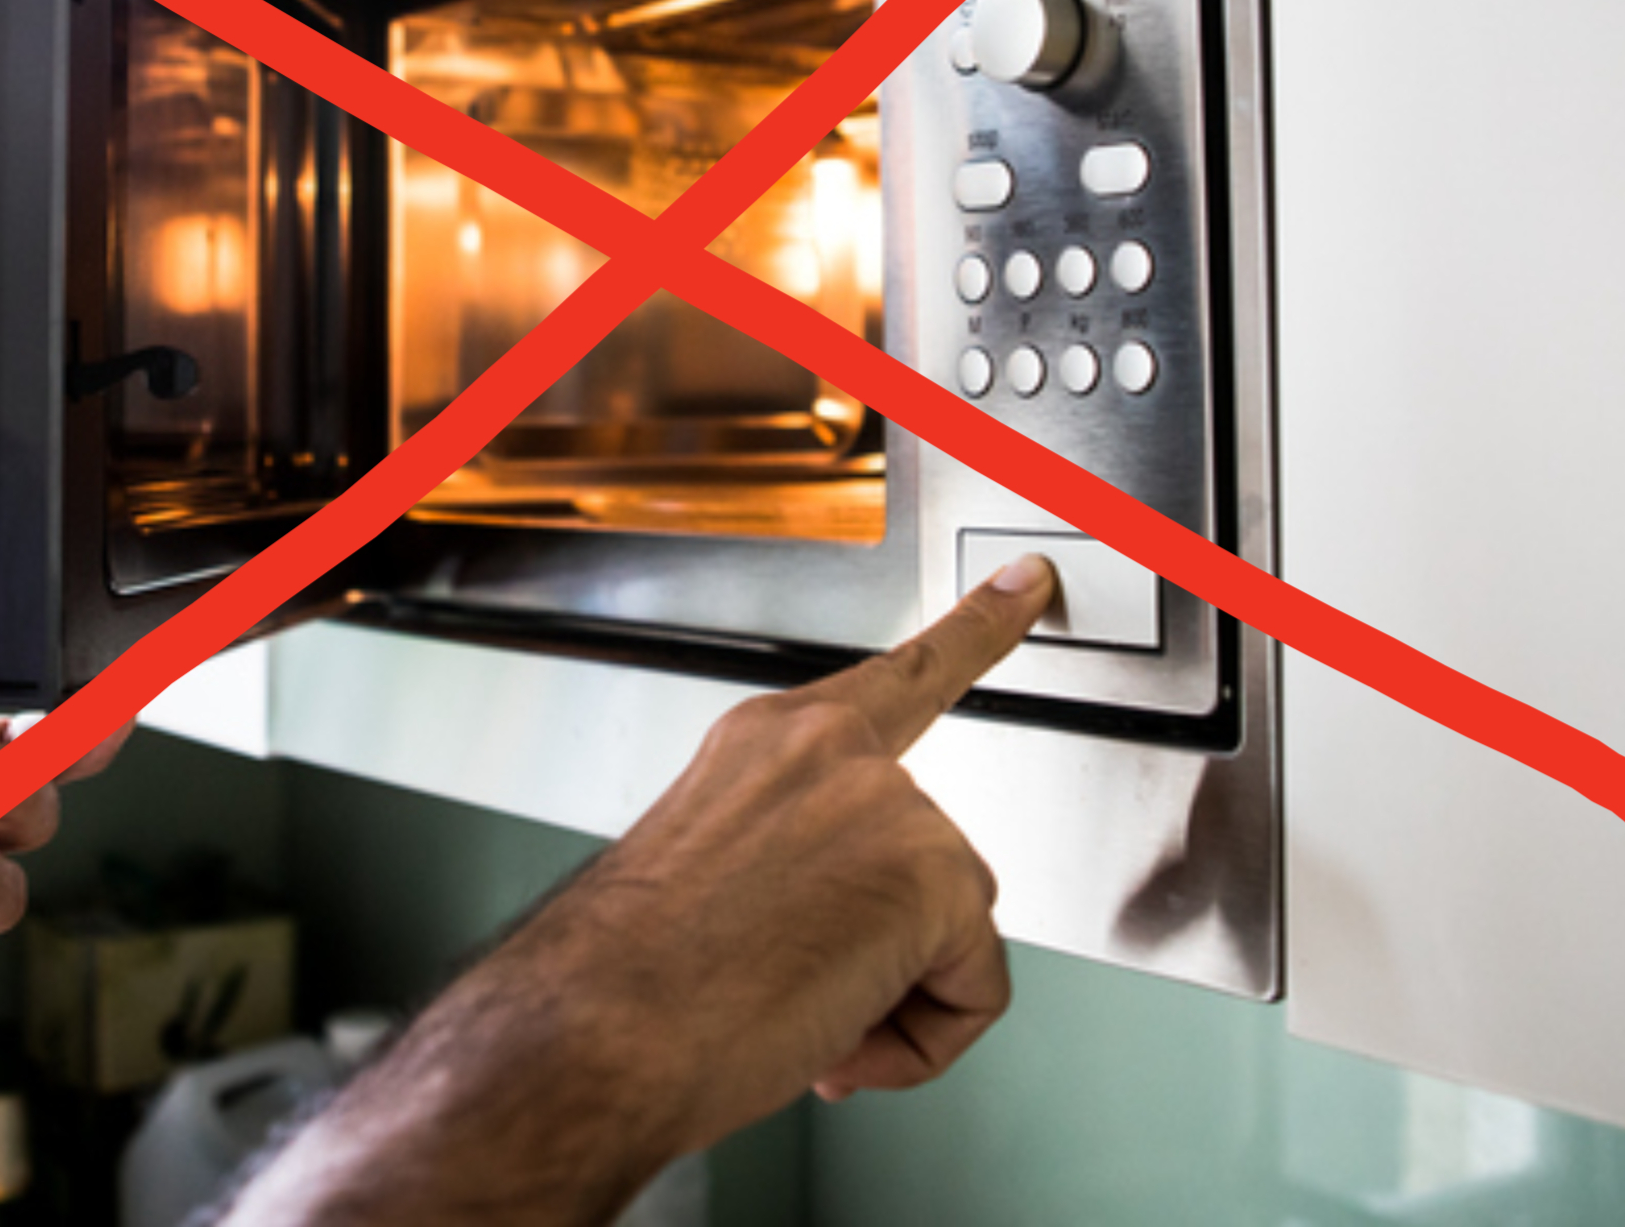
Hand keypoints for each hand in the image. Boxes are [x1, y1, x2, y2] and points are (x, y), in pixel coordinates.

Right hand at [218, 555, 1054, 1223]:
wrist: (597, 1030)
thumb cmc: (628, 980)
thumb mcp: (710, 877)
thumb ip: (799, 861)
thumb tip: (846, 933)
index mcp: (769, 742)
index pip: (899, 675)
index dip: (979, 628)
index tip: (1027, 582)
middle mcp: (830, 750)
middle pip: (933, 863)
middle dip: (884, 952)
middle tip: (790, 992)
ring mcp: (887, 801)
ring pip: (952, 934)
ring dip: (888, 1001)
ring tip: (794, 1014)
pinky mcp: (935, 869)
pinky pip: (976, 989)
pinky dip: (922, 1041)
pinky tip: (837, 1031)